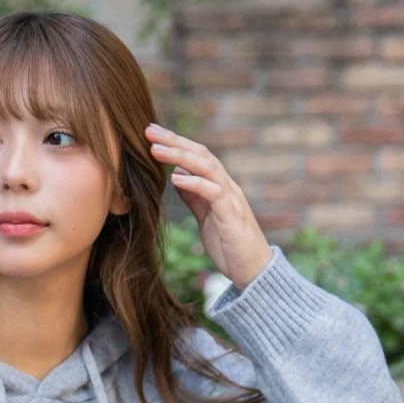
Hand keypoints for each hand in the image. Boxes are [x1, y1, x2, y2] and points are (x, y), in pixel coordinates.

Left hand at [145, 122, 272, 291]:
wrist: (253, 271)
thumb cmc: (229, 246)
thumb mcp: (206, 218)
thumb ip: (194, 197)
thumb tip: (178, 177)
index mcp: (219, 187)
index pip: (196, 157)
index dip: (175, 143)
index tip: (152, 134)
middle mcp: (227, 187)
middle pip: (201, 154)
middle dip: (174, 141)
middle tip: (149, 130)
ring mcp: (231, 199)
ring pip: (207, 167)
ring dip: (180, 156)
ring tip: (156, 150)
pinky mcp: (231, 216)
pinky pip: (213, 193)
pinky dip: (194, 183)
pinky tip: (175, 178)